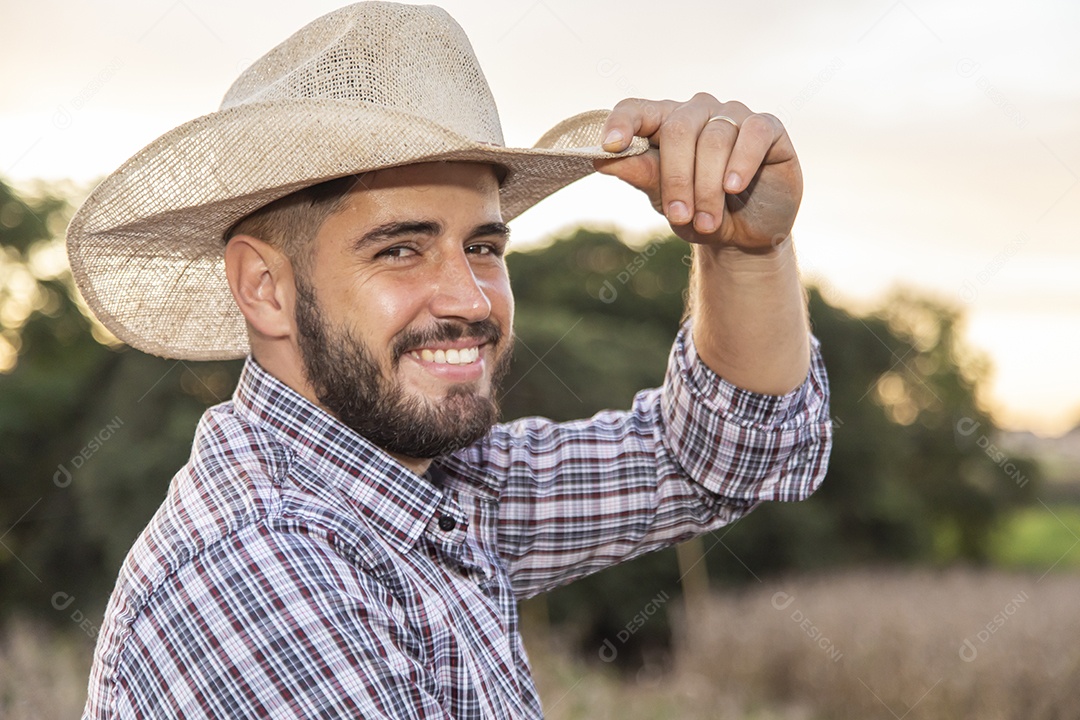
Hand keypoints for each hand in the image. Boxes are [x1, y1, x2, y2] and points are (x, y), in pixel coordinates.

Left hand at [594, 93, 802, 251]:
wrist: (744, 237)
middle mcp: (697, 112)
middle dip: (676, 178)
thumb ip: (642, 176)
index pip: (636, 110)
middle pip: (677, 130)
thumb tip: (604, 159)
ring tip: (707, 222)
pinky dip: (742, 162)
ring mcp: (733, 115)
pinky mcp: (768, 127)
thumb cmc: (698, 214)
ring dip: (708, 187)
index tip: (609, 147)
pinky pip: (752, 133)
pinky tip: (733, 187)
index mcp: (664, 124)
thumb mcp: (666, 201)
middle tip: (679, 216)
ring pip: (714, 139)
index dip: (621, 123)